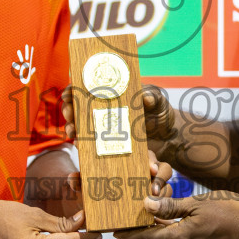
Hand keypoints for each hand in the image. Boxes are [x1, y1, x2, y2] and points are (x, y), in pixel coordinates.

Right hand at [62, 83, 178, 162]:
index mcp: (111, 96)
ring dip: (72, 130)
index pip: (85, 90)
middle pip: (77, 110)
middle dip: (69, 112)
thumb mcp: (159, 101)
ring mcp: (104, 130)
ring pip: (79, 129)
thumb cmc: (161, 113)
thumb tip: (145, 99)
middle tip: (70, 116)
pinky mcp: (109, 147)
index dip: (73, 91)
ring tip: (73, 133)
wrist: (170, 137)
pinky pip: (91, 148)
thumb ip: (153, 96)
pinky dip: (83, 149)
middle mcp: (103, 112)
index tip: (69, 94)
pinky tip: (80, 147)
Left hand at [115, 190, 238, 238]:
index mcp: (181, 237)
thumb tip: (146, 205)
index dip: (128, 233)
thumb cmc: (233, 212)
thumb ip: (172, 206)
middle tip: (122, 231)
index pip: (146, 236)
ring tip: (141, 229)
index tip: (114, 231)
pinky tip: (167, 230)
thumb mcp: (199, 203)